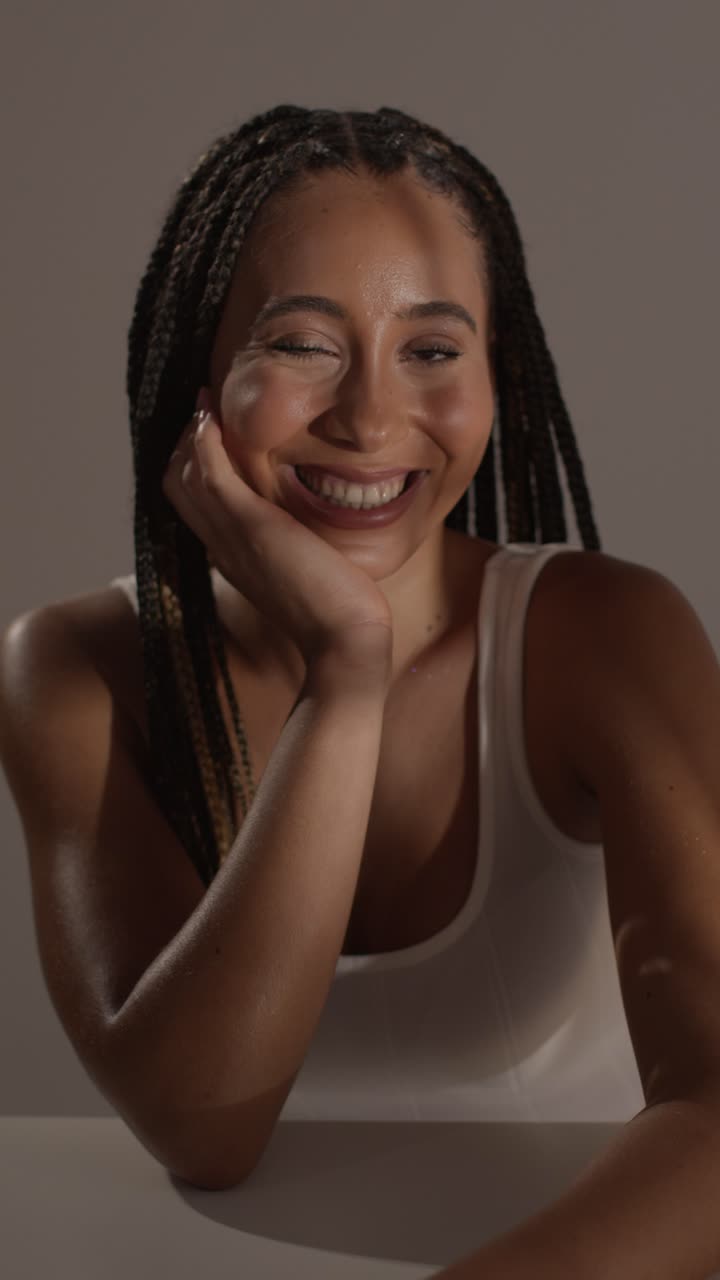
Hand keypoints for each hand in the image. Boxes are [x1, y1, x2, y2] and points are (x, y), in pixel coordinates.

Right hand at [161, 390, 393, 672]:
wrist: (344, 641)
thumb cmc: (338, 613)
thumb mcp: (307, 573)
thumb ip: (296, 548)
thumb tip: (308, 530)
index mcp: (232, 558)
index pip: (193, 503)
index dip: (194, 465)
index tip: (211, 434)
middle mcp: (222, 546)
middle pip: (178, 484)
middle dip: (186, 443)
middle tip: (205, 412)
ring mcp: (231, 536)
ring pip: (185, 474)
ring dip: (192, 434)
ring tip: (207, 406)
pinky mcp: (251, 526)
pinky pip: (210, 473)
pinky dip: (204, 440)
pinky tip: (214, 416)